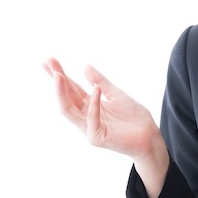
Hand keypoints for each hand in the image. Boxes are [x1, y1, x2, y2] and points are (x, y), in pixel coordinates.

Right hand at [43, 58, 162, 162]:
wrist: (149, 136)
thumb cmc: (133, 118)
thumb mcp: (116, 94)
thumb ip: (101, 81)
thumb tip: (85, 66)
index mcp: (89, 106)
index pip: (70, 88)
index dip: (60, 74)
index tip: (48, 60)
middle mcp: (85, 117)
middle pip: (66, 96)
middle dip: (56, 79)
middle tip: (47, 62)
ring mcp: (89, 128)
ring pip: (69, 110)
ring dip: (62, 92)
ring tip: (58, 75)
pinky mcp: (97, 137)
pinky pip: (92, 118)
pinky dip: (94, 103)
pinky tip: (95, 88)